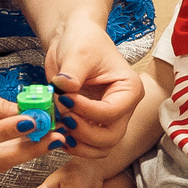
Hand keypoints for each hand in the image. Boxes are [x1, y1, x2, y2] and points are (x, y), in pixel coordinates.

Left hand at [44, 18, 140, 150]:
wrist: (73, 39)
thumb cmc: (83, 41)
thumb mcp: (78, 53)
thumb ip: (72, 73)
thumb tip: (64, 87)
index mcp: (129, 89)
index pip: (112, 112)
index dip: (86, 110)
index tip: (65, 97)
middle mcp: (123, 108)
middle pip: (110, 137)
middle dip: (83, 131)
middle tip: (62, 116)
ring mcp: (109, 119)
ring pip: (101, 148)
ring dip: (79, 144)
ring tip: (60, 126)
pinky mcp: (93, 124)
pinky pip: (88, 146)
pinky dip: (73, 145)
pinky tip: (59, 132)